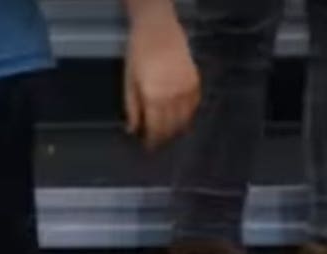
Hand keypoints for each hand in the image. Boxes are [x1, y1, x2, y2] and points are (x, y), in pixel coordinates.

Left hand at [123, 0, 199, 148]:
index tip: (149, 148)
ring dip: (177, 129)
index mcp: (154, 98)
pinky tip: (181, 118)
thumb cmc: (139, 54)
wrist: (160, 31)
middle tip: (159, 142)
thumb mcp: (129, 81)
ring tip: (170, 132)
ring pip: (185, 120)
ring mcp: (187, 92)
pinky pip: (193, 108)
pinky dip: (187, 115)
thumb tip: (133, 130)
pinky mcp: (196, 85)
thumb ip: (132, 107)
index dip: (153, 141)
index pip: (156, 128)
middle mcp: (173, 98)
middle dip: (165, 137)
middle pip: (172, 127)